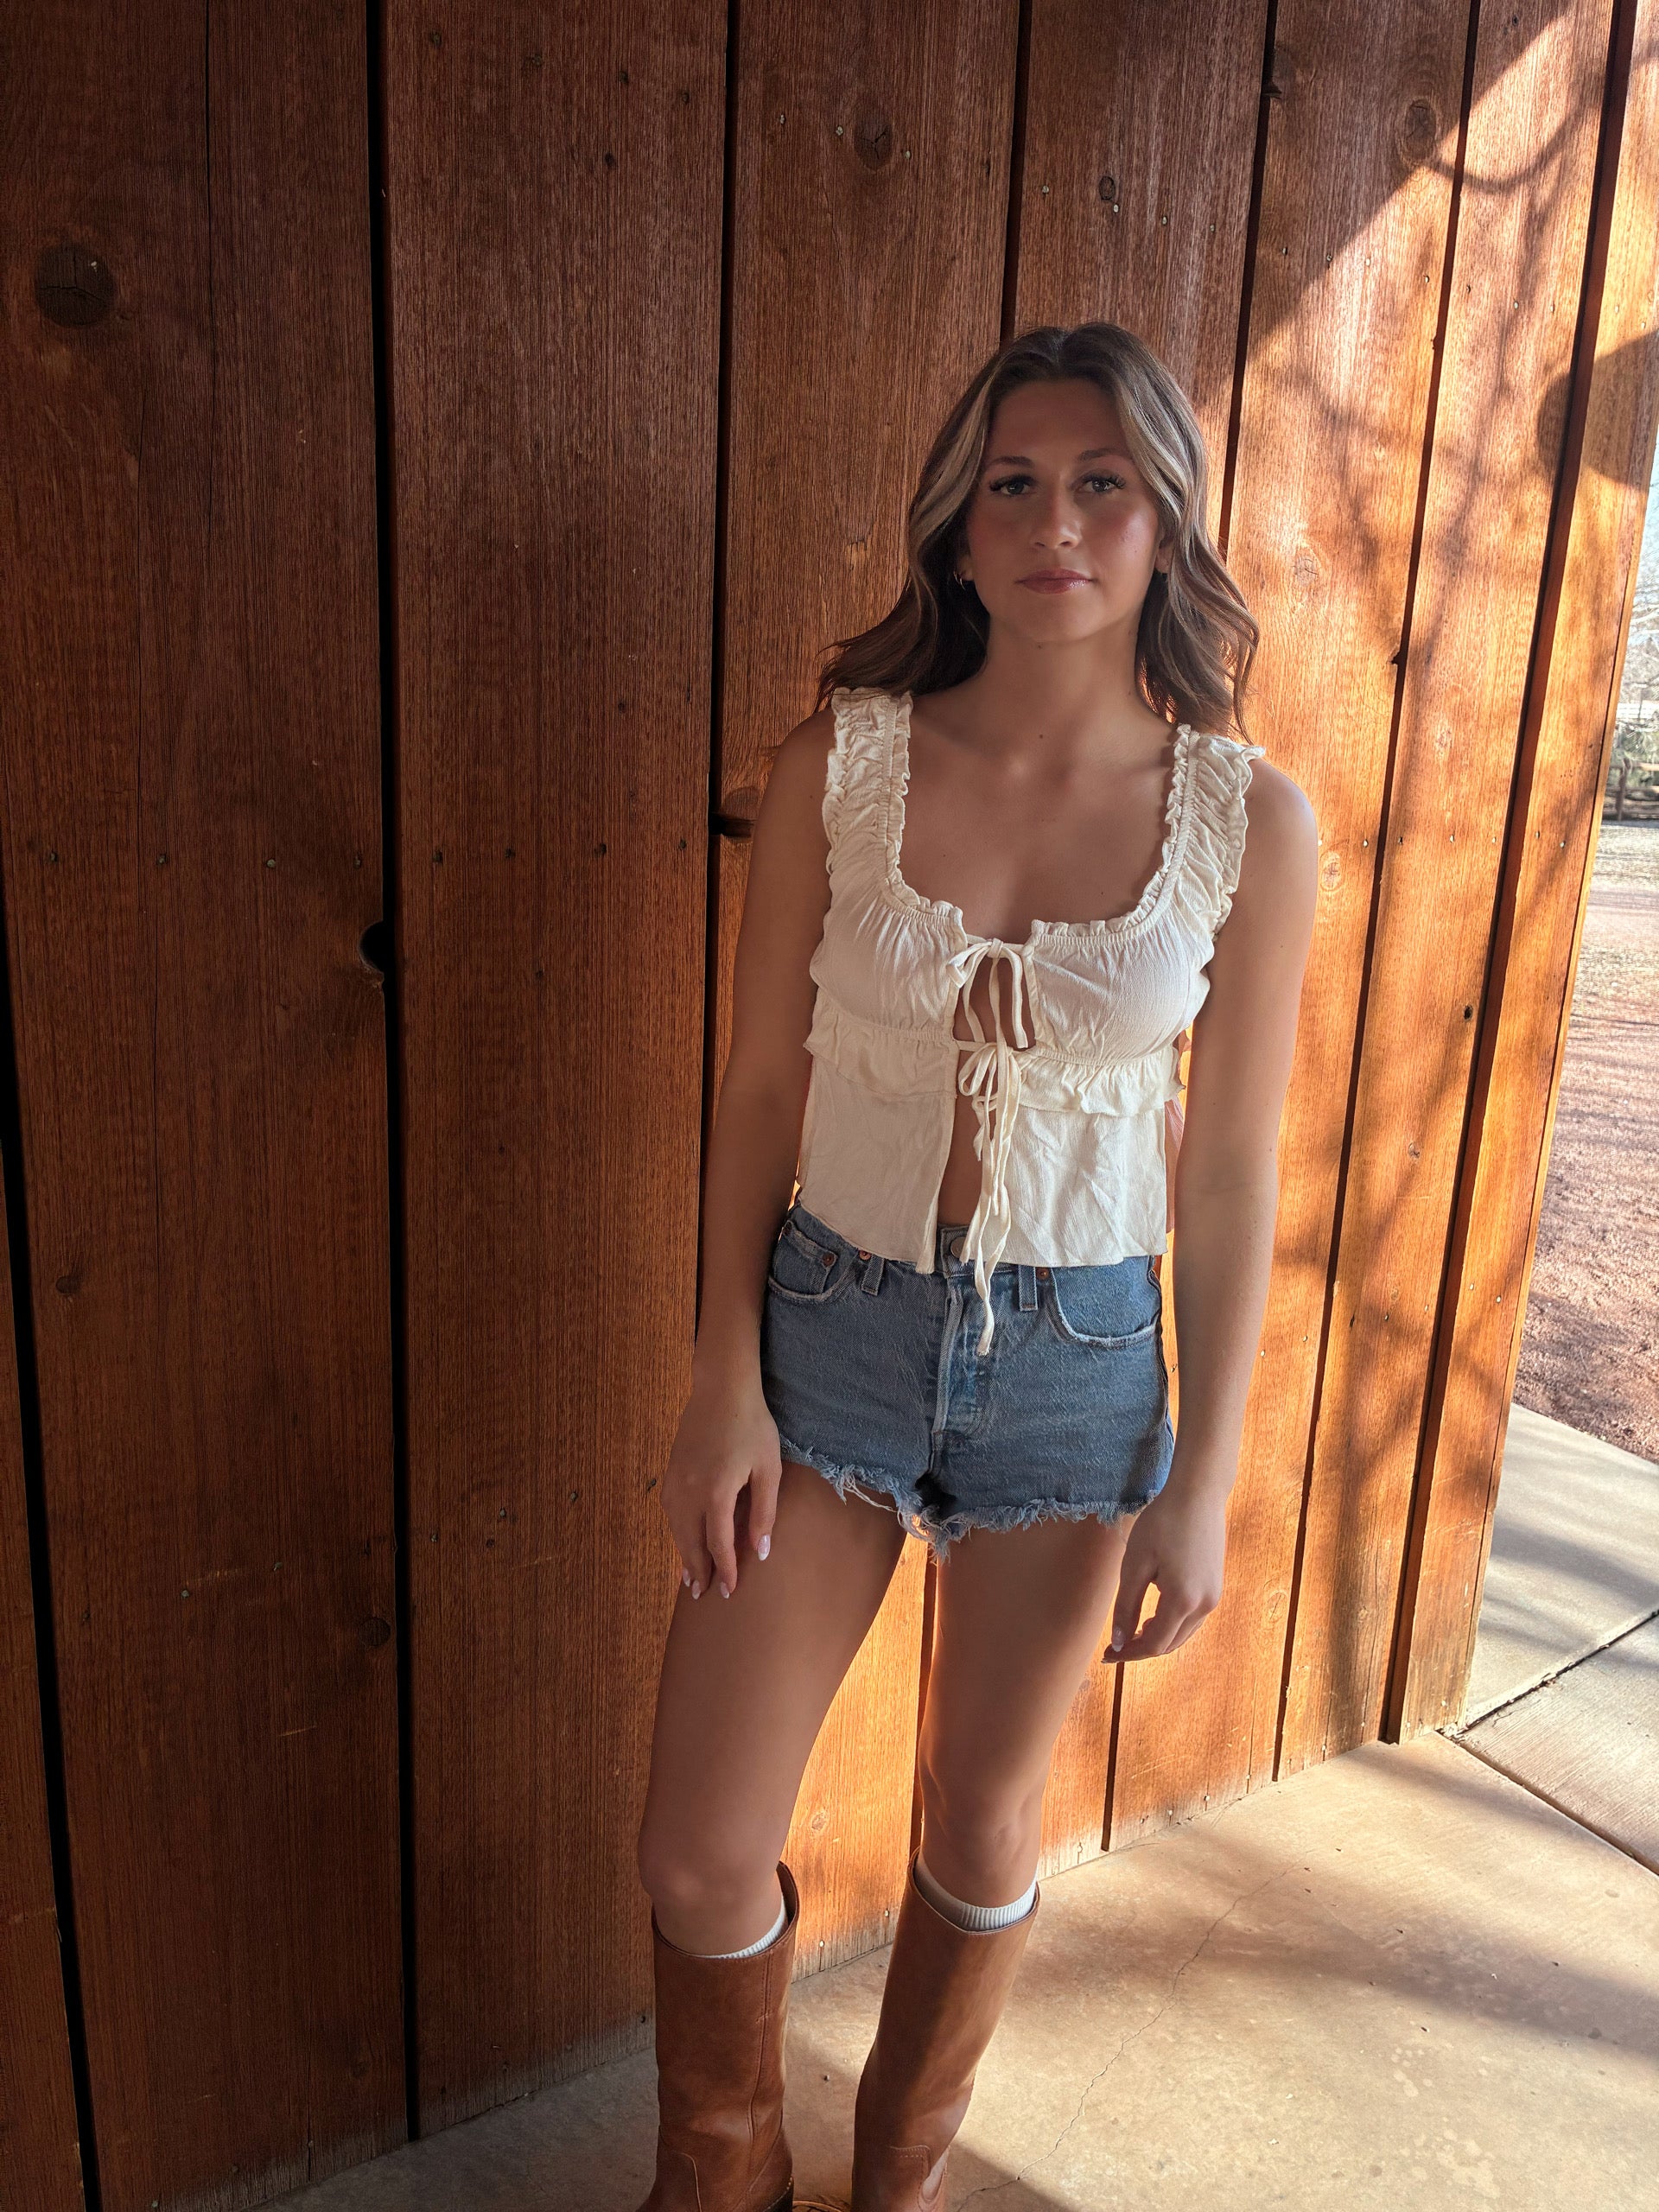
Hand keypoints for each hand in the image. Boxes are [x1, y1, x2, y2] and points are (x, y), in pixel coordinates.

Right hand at [660, 1370, 781, 1601]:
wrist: (721, 1388)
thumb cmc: (752, 1426)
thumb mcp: (768, 1469)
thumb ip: (764, 1512)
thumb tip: (761, 1550)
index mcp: (717, 1493)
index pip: (718, 1544)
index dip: (725, 1570)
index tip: (728, 1591)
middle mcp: (690, 1492)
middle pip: (691, 1542)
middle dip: (698, 1570)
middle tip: (702, 1594)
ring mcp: (676, 1480)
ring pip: (676, 1528)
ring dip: (683, 1553)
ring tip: (690, 1576)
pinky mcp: (671, 1470)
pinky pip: (671, 1511)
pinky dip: (676, 1531)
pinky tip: (683, 1538)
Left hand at [1108, 1477, 1227, 1660]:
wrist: (1198, 1494)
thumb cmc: (1162, 1523)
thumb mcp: (1136, 1563)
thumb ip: (1127, 1606)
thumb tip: (1119, 1641)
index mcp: (1182, 1600)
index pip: (1154, 1644)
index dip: (1129, 1653)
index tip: (1107, 1654)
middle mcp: (1204, 1605)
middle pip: (1170, 1644)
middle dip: (1141, 1649)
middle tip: (1113, 1646)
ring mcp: (1214, 1597)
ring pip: (1182, 1634)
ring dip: (1157, 1638)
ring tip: (1129, 1632)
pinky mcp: (1215, 1587)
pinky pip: (1191, 1619)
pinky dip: (1171, 1625)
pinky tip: (1152, 1616)